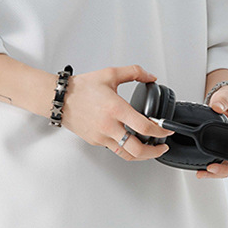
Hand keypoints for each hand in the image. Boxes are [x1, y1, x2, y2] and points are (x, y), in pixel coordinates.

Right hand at [60, 64, 174, 160]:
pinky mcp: (96, 141)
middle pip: (137, 150)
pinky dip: (126, 148)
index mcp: (115, 109)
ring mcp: (102, 136)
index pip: (144, 127)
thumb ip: (134, 72)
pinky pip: (114, 148)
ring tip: (150, 149)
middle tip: (162, 146)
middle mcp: (109, 126)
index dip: (160, 131)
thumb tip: (151, 76)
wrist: (60, 98)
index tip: (167, 130)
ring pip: (126, 154)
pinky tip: (130, 141)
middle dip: (155, 151)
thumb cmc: (81, 88)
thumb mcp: (110, 73)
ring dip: (142, 155)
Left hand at [196, 85, 227, 178]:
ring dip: (213, 173)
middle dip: (220, 172)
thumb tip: (217, 107)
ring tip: (200, 173)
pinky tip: (200, 167)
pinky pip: (217, 161)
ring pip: (225, 166)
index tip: (215, 165)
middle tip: (206, 171)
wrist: (223, 102)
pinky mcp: (220, 148)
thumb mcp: (226, 98)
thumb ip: (222, 101)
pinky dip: (209, 167)